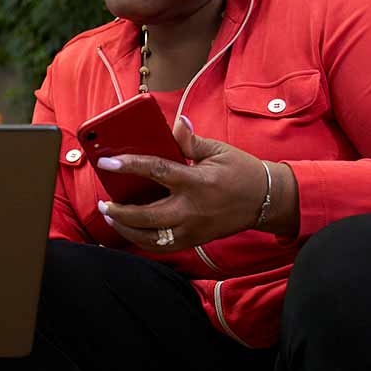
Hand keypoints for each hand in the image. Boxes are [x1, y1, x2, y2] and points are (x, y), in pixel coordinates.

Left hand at [98, 116, 297, 249]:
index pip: (155, 171)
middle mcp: (191, 209)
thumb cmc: (241, 172)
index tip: (106, 163)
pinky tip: (130, 231)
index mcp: (196, 182)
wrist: (267, 200)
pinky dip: (143, 241)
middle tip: (103, 202)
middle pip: (146, 216)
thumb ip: (191, 140)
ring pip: (151, 238)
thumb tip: (176, 123)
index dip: (128, 166)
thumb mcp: (218, 151)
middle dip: (119, 211)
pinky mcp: (195, 240)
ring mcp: (192, 229)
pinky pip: (163, 246)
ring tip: (111, 217)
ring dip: (127, 229)